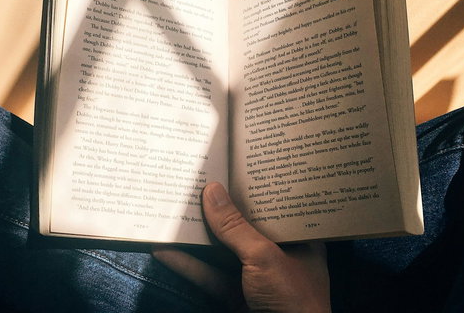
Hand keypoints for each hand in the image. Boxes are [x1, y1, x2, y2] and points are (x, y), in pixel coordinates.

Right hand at [153, 182, 329, 311]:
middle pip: (243, 225)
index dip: (253, 186)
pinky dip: (187, 264)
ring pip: (221, 250)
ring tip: (172, 209)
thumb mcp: (264, 257)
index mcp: (299, 239)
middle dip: (218, 209)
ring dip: (197, 235)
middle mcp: (278, 254)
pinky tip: (164, 250)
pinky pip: (208, 275)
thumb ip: (235, 227)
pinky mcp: (234, 296)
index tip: (229, 164)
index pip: (275, 205)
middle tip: (195, 181)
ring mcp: (255, 277)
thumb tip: (212, 191)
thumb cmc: (292, 299)